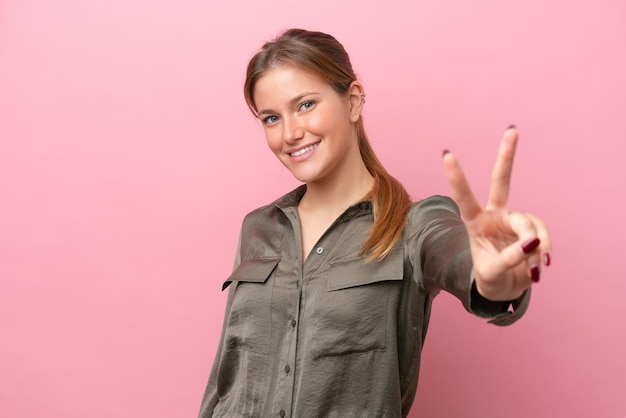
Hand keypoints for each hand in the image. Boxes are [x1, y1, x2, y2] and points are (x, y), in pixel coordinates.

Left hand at [443, 126, 551, 300]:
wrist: (505, 289)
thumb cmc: (491, 278)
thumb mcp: (492, 273)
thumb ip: (508, 259)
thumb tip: (532, 243)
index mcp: (474, 223)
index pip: (464, 197)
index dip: (457, 177)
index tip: (446, 154)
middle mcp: (494, 215)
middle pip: (501, 181)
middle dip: (507, 156)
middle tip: (512, 130)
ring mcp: (514, 220)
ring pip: (529, 224)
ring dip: (535, 246)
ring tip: (534, 269)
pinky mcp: (532, 230)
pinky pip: (542, 236)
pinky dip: (544, 251)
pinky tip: (542, 266)